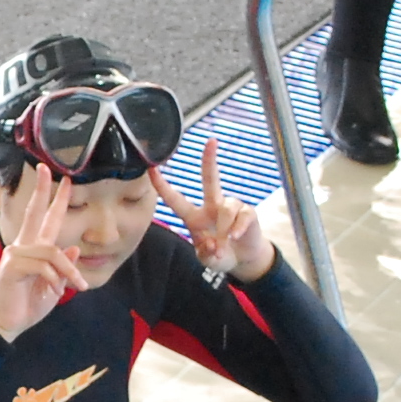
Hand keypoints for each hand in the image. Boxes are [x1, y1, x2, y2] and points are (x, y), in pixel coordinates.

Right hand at [0, 166, 88, 339]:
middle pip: (34, 212)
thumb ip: (62, 267)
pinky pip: (45, 265)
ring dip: (68, 271)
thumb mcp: (53, 286)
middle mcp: (22, 246)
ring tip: (75, 287)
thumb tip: (72, 249)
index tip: (64, 180)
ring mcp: (15, 253)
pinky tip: (55, 292)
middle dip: (44, 191)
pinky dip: (56, 279)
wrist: (7, 324)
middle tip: (50, 170)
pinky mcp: (12, 264)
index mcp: (32, 250)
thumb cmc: (26, 306)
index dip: (54, 199)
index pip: (44, 219)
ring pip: (52, 251)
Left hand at [149, 135, 271, 285]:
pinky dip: (237, 229)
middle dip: (210, 160)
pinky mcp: (247, 212)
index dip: (162, 185)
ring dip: (224, 230)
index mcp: (194, 217)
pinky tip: (235, 237)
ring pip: (226, 208)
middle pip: (210, 179)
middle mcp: (212, 206)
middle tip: (211, 141)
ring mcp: (231, 207)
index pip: (175, 199)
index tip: (152, 169)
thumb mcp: (208, 260)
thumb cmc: (221, 255)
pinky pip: (241, 216)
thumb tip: (212, 244)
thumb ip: (206, 254)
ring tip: (225, 243)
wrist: (244, 259)